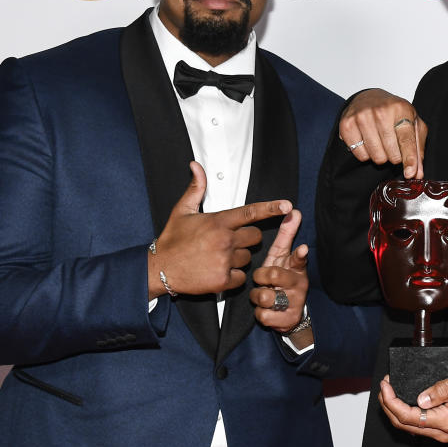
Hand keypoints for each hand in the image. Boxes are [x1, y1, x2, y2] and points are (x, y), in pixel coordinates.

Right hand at [148, 162, 291, 297]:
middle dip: (247, 238)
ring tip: (217, 257)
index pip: (250, 212)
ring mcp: (224, 261)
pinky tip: (217, 272)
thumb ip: (196, 188)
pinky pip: (241, 277)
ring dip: (238, 258)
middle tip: (228, 241)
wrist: (159, 268)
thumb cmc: (172, 239)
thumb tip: (196, 165)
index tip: (288, 206)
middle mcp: (224, 240)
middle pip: (255, 237)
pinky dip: (233, 277)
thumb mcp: (182, 210)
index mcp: (218, 221)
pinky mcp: (222, 280)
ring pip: (248, 258)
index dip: (271, 208)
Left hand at [250, 210, 309, 333]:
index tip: (302, 248)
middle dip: (261, 276)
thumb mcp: (282, 257)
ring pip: (264, 296)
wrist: (289, 313)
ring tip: (264, 295)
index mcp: (296, 268)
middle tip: (263, 280)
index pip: (299, 259)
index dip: (299, 254)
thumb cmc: (281, 279)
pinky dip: (260, 313)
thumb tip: (293, 211)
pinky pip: (263, 315)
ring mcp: (294, 303)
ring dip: (258, 296)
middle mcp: (299, 284)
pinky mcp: (287, 320)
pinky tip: (266, 310)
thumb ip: (286, 235)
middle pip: (273, 275)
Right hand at [339, 88, 426, 178]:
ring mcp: (362, 117)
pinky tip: (367, 142)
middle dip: (395, 156)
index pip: (406, 140)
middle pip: (391, 153)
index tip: (410, 173)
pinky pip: (360, 155)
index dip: (410, 159)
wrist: (368, 98)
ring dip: (381, 156)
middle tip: (393, 145)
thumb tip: (417, 173)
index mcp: (401, 109)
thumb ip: (417, 149)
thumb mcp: (413, 124)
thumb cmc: (393, 113)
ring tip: (380, 143)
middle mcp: (381, 112)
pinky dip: (366, 154)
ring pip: (376, 156)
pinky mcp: (347, 125)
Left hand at [378, 356, 447, 442]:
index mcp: (447, 420)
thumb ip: (442, 389)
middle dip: (388, 406)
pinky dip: (403, 413)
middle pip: (404, 424)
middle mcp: (443, 431)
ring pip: (408, 427)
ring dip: (393, 410)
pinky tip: (398, 400)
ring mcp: (442, 432)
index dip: (392, 402)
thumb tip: (421, 399)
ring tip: (387, 391)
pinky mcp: (441, 428)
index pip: (409, 417)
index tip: (385, 385)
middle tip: (383, 386)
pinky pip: (415, 425)